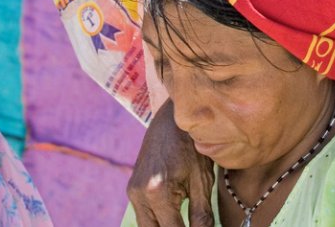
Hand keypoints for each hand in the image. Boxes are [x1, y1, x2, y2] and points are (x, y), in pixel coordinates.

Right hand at [128, 101, 214, 226]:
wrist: (171, 119)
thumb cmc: (192, 145)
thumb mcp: (202, 179)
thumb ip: (202, 214)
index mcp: (158, 191)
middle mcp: (139, 194)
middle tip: (192, 225)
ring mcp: (132, 191)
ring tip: (183, 220)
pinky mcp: (132, 188)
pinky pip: (143, 216)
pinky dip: (158, 221)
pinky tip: (176, 218)